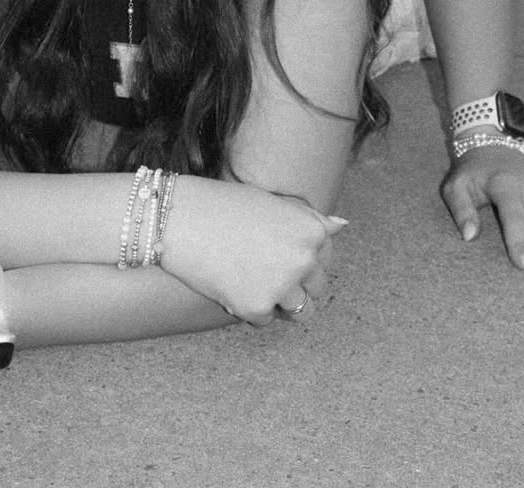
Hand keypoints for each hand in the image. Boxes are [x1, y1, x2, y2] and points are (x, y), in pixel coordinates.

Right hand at [160, 177, 344, 324]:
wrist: (180, 218)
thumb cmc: (225, 205)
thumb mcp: (274, 203)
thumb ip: (309, 220)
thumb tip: (342, 226)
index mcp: (312, 231)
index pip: (327, 258)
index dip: (304, 257)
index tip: (281, 252)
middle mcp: (304, 258)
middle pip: (317, 288)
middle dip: (296, 283)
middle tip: (263, 267)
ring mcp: (283, 285)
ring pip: (300, 311)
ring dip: (282, 302)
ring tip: (252, 280)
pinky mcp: (257, 308)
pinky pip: (266, 319)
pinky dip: (251, 308)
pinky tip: (232, 285)